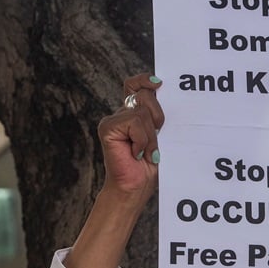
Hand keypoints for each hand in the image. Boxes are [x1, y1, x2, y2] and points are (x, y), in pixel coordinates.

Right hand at [98, 74, 164, 203]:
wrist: (135, 187)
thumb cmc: (149, 166)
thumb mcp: (160, 136)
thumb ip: (156, 116)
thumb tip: (161, 95)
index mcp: (133, 114)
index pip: (135, 86)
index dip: (144, 80)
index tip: (158, 83)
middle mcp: (121, 114)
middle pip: (145, 95)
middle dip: (158, 117)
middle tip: (155, 140)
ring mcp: (113, 121)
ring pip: (142, 112)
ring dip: (151, 135)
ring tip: (146, 152)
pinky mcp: (107, 128)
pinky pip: (134, 121)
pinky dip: (141, 139)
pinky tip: (136, 153)